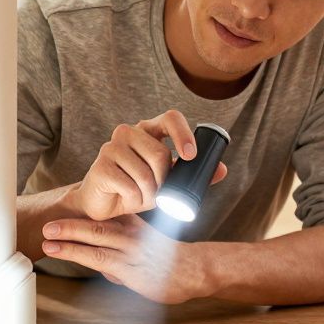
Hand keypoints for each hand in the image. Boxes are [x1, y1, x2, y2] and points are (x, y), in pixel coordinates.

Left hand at [40, 214, 208, 303]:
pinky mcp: (133, 271)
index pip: (103, 219)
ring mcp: (131, 252)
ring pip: (96, 241)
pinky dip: (80, 254)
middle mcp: (131, 235)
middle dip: (69, 226)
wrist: (198, 270)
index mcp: (134, 226)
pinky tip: (64, 252)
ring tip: (48, 239)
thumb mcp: (148, 243)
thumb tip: (105, 262)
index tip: (57, 216)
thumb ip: (125, 246)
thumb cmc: (174, 260)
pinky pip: (103, 260)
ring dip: (69, 239)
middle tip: (46, 225)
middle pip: (95, 226)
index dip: (78, 218)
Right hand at [69, 109, 227, 220]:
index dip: (183, 134)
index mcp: (148, 129)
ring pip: (145, 173)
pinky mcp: (101, 166)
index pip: (171, 118)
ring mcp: (112, 147)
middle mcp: (128, 132)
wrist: (103, 205)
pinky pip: (129, 186)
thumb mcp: (167, 182)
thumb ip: (192, 174)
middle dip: (164, 181)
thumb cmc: (136, 187)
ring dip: (148, 195)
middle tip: (158, 193)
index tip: (191, 156)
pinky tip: (126, 200)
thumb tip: (222, 170)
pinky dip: (134, 200)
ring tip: (140, 198)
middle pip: (160, 154)